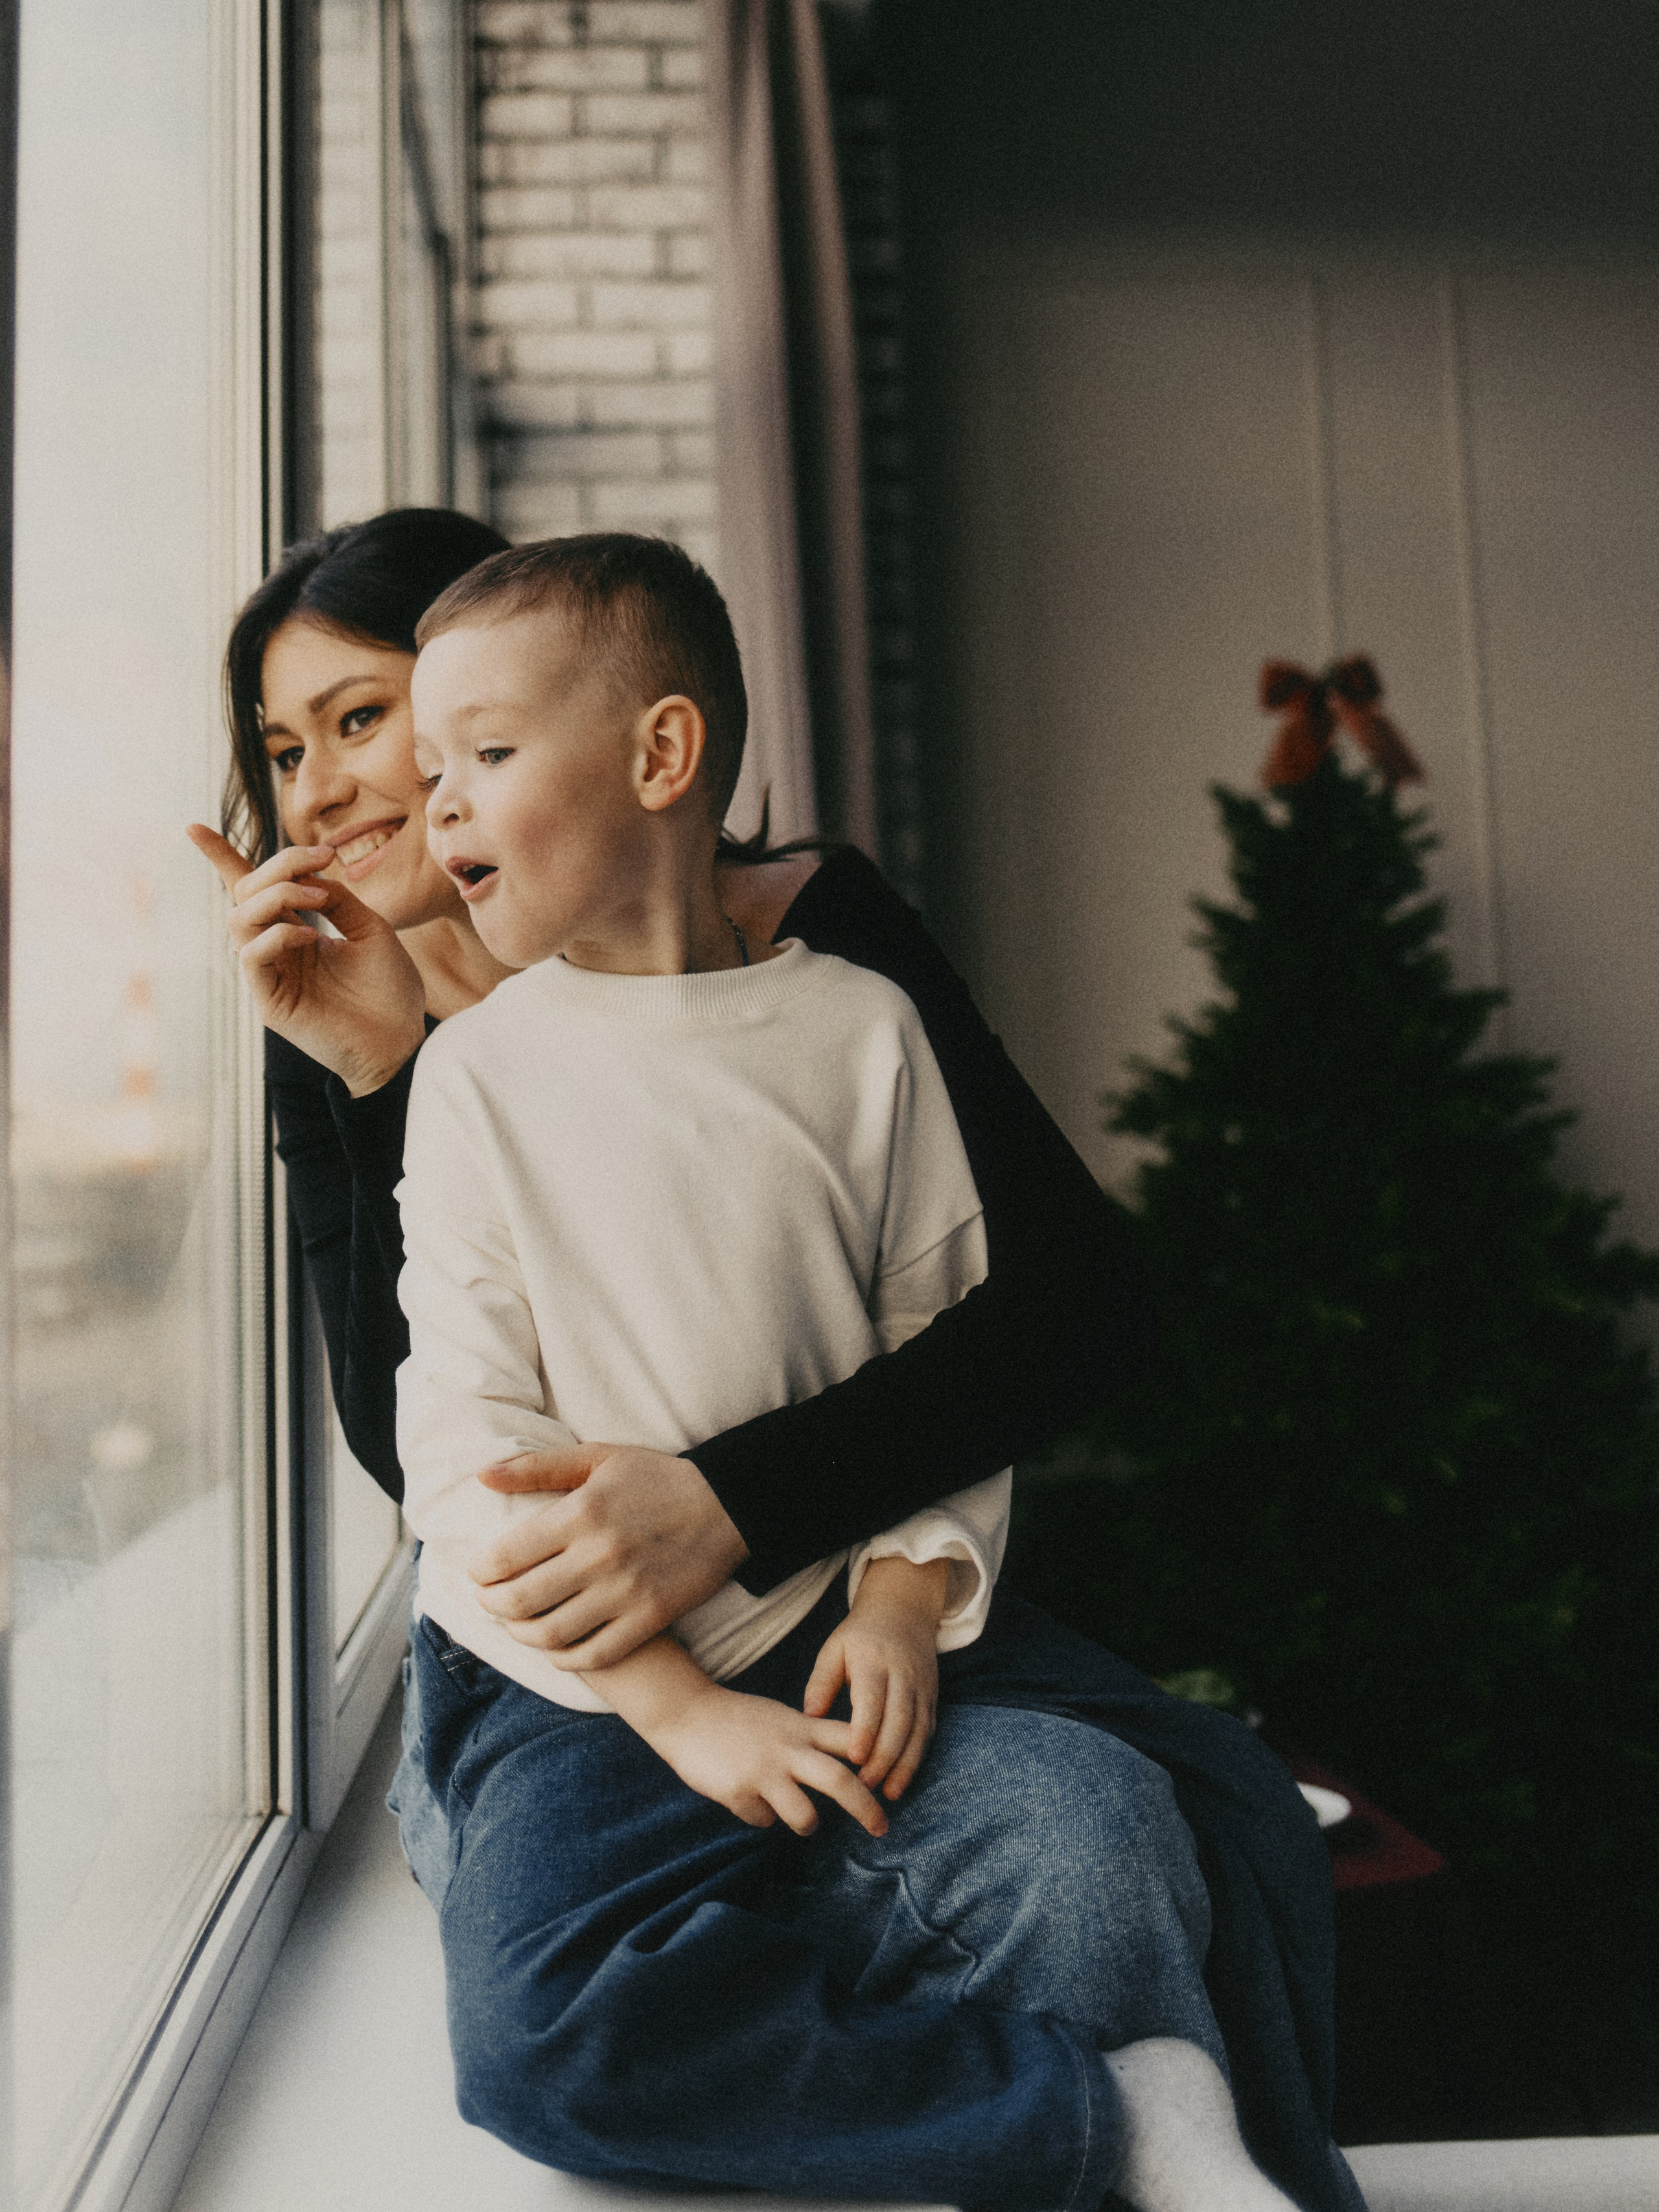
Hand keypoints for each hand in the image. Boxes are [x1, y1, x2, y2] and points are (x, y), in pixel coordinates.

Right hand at [187, 825, 426, 1093]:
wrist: (403, 1043)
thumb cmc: (391, 991)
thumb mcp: (371, 930)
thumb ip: (338, 899)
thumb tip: (309, 874)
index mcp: (294, 931)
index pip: (250, 890)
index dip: (221, 858)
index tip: (192, 826)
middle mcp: (275, 949)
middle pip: (246, 894)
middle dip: (278, 866)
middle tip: (323, 859)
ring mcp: (270, 975)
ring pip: (239, 920)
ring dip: (277, 896)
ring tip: (317, 898)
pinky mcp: (270, 1001)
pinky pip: (251, 957)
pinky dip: (276, 935)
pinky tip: (309, 936)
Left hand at [468, 1443, 748, 1668]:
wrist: (728, 1505)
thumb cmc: (657, 1478)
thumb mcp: (599, 1457)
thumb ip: (537, 1467)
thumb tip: (482, 1475)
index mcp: (581, 1513)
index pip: (505, 1557)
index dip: (480, 1572)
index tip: (479, 1572)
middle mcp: (599, 1555)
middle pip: (520, 1601)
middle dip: (491, 1605)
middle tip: (488, 1601)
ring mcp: (626, 1592)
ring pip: (551, 1634)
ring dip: (522, 1634)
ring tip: (517, 1623)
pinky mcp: (651, 1618)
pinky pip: (594, 1654)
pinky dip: (564, 1659)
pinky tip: (556, 1648)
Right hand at [643, 1680, 888, 1837]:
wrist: (686, 1712)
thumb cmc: (736, 1718)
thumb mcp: (779, 1717)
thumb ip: (806, 1738)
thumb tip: (836, 1769)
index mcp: (800, 1726)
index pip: (851, 1738)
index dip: (877, 1757)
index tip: (890, 1776)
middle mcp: (788, 1748)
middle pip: (842, 1782)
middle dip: (867, 1808)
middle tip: (882, 1828)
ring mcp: (764, 1771)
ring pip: (805, 1816)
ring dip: (807, 1824)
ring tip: (802, 1820)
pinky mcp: (740, 1791)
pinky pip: (762, 1821)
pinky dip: (759, 1817)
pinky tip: (747, 1800)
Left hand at [803, 1557, 946, 1801]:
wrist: (903, 1611)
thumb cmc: (859, 1636)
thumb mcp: (834, 1649)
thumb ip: (821, 1682)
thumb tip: (809, 1717)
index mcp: (874, 1661)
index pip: (873, 1699)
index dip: (866, 1730)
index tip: (854, 1758)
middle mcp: (902, 1675)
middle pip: (899, 1720)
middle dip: (884, 1756)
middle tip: (865, 1786)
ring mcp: (921, 1687)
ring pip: (918, 1730)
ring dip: (905, 1764)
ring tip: (887, 1793)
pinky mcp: (931, 1698)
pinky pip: (928, 1731)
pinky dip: (918, 1758)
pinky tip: (903, 1780)